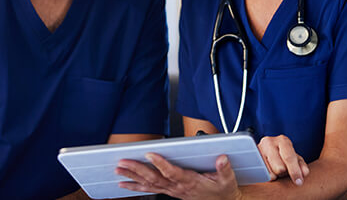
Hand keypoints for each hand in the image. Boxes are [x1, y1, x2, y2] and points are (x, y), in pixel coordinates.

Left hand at [116, 153, 241, 199]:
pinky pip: (150, 189)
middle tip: (123, 162)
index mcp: (190, 182)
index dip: (161, 164)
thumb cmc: (223, 191)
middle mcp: (178, 188)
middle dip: (137, 170)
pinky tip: (124, 183)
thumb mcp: (228, 180)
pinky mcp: (170, 192)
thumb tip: (222, 158)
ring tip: (118, 171)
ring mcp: (172, 191)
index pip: (172, 172)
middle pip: (154, 178)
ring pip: (149, 184)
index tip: (150, 154)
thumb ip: (224, 169)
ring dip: (132, 177)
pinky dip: (135, 186)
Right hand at [257, 135, 309, 185]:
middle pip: (280, 168)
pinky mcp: (251, 158)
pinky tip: (269, 170)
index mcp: (283, 140)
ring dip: (275, 174)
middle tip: (283, 169)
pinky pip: (262, 175)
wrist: (268, 150)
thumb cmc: (284, 155)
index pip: (289, 158)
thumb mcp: (295, 159)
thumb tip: (304, 173)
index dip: (295, 171)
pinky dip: (268, 175)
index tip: (298, 182)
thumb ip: (301, 165)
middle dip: (284, 172)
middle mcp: (269, 142)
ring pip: (270, 173)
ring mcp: (258, 149)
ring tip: (276, 169)